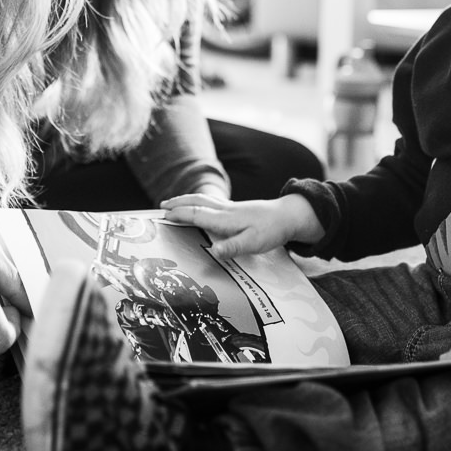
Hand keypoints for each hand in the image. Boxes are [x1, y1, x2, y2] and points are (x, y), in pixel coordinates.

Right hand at [160, 193, 322, 259]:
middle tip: (162, 205)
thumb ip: (232, 247)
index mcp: (226, 219)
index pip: (198, 214)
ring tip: (174, 202)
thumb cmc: (271, 230)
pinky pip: (211, 202)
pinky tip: (199, 205)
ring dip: (187, 200)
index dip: (180, 214)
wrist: (289, 215)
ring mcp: (231, 208)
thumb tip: (212, 251)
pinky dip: (198, 201)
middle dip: (179, 203)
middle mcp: (225, 210)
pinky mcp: (236, 209)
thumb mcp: (253, 243)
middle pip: (197, 202)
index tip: (164, 214)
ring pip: (204, 199)